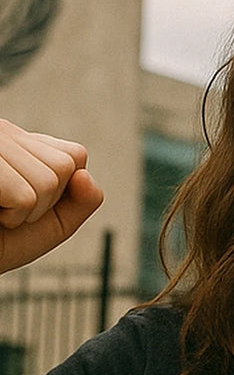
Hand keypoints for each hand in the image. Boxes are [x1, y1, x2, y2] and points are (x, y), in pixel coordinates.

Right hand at [0, 120, 103, 273]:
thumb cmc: (2, 240)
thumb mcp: (54, 223)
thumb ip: (82, 201)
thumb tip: (85, 176)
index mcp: (23, 143)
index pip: (75, 156)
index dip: (61, 192)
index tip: (28, 202)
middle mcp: (6, 134)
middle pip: (64, 168)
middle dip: (44, 204)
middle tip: (9, 209)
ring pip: (47, 182)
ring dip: (25, 213)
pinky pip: (24, 197)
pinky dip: (12, 218)